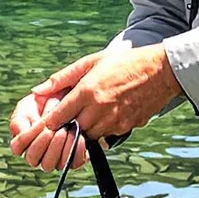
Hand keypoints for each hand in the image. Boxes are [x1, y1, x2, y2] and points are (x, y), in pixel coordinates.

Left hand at [8, 45, 181, 171]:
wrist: (161, 71)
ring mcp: (114, 120)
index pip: (58, 117)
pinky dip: (102, 128)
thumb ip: (62, 78)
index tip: (40, 127)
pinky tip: (107, 113)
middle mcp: (99, 109)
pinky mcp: (126, 127)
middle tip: (67, 119)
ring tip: (90, 112)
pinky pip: (107, 135)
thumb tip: (38, 90)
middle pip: (72, 130)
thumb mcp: (91, 62)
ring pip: (89, 135)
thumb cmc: (125, 62)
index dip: (47, 124)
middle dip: (67, 126)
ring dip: (85, 128)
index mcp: (87, 91)